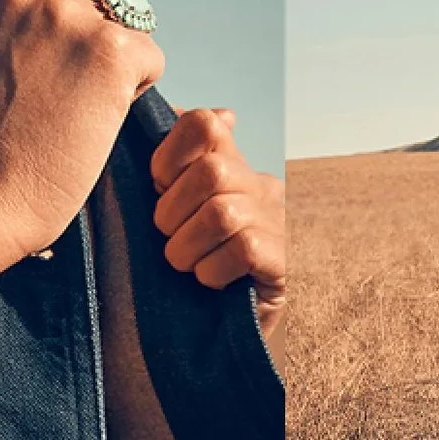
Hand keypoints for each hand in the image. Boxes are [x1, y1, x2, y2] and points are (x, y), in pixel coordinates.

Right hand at [0, 0, 163, 324]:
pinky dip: (134, 90)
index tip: (51, 32)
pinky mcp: (110, 50)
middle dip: (99, 20)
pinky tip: (92, 118)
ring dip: (119, 51)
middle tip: (61, 79)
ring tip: (75, 99)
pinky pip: (151, 54)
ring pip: (133, 12)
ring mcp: (68, 12)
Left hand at [149, 107, 287, 337]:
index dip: (169, 153)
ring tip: (182, 265)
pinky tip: (208, 282)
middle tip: (166, 236)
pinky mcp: (283, 263)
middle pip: (211, 171)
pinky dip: (212, 270)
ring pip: (223, 212)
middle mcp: (258, 184)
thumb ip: (158, 162)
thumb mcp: (158, 208)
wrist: (207, 336)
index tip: (155, 185)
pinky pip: (243, 250)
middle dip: (172, 210)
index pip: (206, 123)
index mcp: (227, 162)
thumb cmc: (175, 264)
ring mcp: (277, 222)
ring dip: (186, 246)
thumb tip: (155, 104)